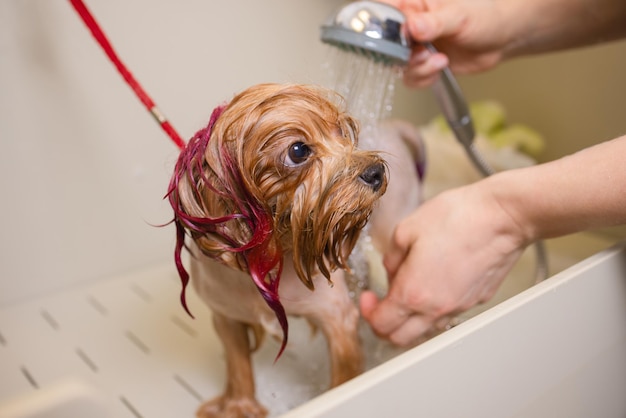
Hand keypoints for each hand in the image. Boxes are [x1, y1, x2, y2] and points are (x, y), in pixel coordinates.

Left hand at [360, 181, 527, 345]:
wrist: (501, 217)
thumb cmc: (457, 218)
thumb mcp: (406, 230)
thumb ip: (391, 258)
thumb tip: (391, 271)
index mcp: (413, 293)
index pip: (381, 323)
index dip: (368, 312)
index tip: (368, 297)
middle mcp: (436, 307)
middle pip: (400, 338)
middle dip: (384, 324)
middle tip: (381, 303)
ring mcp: (459, 306)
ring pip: (425, 328)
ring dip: (409, 318)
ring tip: (408, 290)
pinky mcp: (476, 300)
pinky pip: (447, 313)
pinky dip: (433, 307)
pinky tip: (433, 282)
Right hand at [381, 0, 511, 87]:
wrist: (501, 38)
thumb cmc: (484, 16)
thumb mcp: (460, 16)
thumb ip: (434, 22)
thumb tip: (413, 27)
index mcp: (413, 5)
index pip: (384, 13)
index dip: (383, 29)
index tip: (396, 41)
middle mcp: (409, 26)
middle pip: (386, 45)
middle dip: (404, 56)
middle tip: (423, 54)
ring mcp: (415, 47)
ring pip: (398, 65)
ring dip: (417, 69)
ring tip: (439, 61)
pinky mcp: (423, 64)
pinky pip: (411, 77)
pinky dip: (424, 78)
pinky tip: (441, 67)